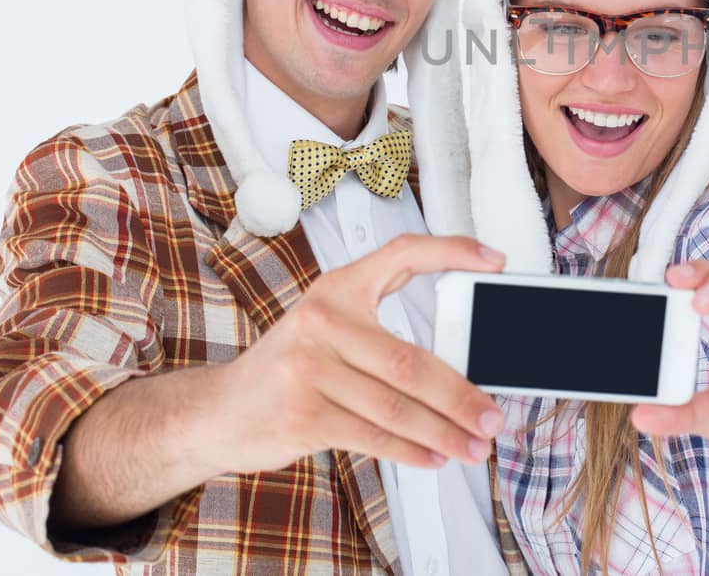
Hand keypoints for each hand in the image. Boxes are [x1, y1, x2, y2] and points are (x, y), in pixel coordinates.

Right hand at [204, 234, 507, 473]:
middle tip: (493, 416)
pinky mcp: (302, 415)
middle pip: (411, 361)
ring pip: (397, 406)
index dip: (450, 252)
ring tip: (474, 445)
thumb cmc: (285, 369)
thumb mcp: (324, 329)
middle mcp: (322, 322)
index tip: (492, 260)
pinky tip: (435, 457)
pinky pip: (372, 436)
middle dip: (461, 396)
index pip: (401, 255)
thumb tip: (460, 363)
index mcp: (336, 290)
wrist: (215, 412)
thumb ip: (380, 332)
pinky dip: (410, 451)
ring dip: (443, 432)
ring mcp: (308, 370)